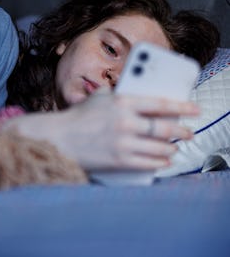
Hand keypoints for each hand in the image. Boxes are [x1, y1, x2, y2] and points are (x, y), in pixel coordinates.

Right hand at [3, 89, 198, 170]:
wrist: (60, 138)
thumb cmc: (80, 116)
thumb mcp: (100, 96)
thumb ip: (120, 93)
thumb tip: (139, 94)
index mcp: (122, 103)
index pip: (160, 104)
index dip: (182, 107)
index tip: (195, 110)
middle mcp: (126, 123)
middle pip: (164, 129)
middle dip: (182, 132)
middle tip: (189, 133)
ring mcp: (123, 143)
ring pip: (159, 148)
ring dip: (172, 148)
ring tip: (176, 147)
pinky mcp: (119, 161)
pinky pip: (147, 163)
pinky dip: (160, 162)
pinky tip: (165, 160)